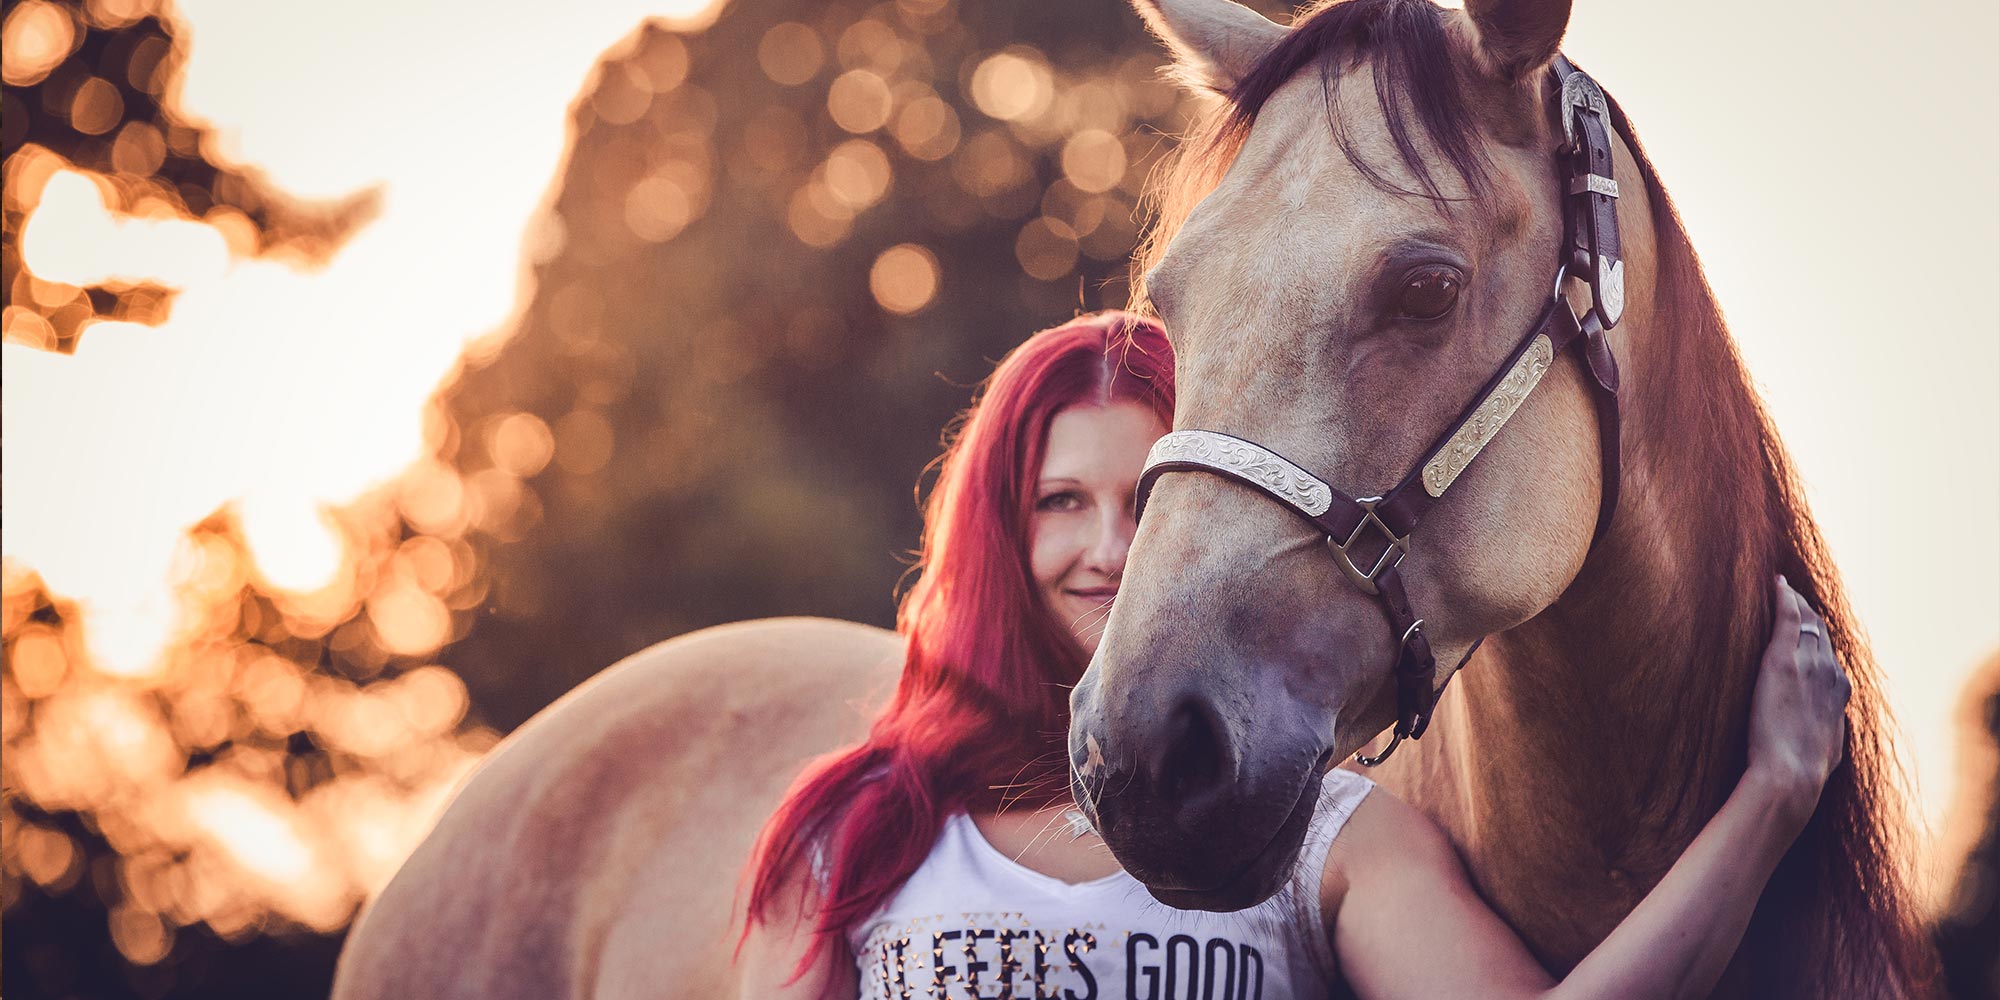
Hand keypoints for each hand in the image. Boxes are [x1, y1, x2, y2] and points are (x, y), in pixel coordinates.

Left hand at [1744, 574, 1849, 820]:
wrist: (1791, 775)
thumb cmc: (1804, 771)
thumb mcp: (1827, 748)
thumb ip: (1828, 731)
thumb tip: (1827, 733)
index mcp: (1840, 692)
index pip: (1830, 654)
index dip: (1820, 638)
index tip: (1809, 628)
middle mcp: (1829, 673)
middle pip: (1821, 632)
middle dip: (1808, 612)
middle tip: (1792, 598)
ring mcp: (1808, 664)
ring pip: (1806, 620)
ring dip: (1795, 601)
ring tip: (1782, 588)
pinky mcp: (1784, 660)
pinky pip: (1788, 617)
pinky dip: (1784, 597)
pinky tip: (1777, 583)